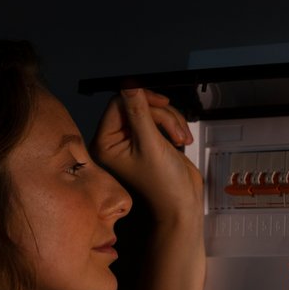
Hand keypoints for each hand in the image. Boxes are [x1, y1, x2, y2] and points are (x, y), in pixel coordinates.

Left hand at [91, 88, 201, 226]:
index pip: (118, 104)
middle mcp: (115, 141)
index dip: (142, 100)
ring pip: (151, 111)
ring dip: (171, 121)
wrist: (182, 204)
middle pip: (136, 105)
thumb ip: (139, 112)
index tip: (163, 104)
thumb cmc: (163, 185)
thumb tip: (129, 85)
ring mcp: (132, 141)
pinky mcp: (149, 141)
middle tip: (175, 132)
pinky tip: (180, 140)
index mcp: (106, 143)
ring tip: (180, 139)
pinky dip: (174, 126)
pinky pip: (160, 120)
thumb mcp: (151, 144)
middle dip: (161, 115)